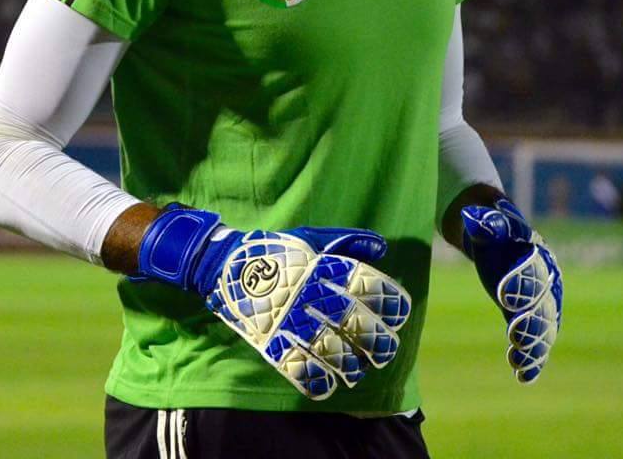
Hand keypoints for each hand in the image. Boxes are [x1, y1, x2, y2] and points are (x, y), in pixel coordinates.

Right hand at [135, 204, 410, 399]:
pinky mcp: (269, 339)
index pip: (363, 284)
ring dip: (351, 363)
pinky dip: (315, 379)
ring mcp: (289, 318)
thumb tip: (381, 244)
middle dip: (375, 338)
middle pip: (352, 321)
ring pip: (330, 349)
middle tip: (386, 349)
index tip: (400, 311)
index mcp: (320, 266)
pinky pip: (296, 365)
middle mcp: (309, 293)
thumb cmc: (274, 249)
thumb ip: (345, 240)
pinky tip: (329, 385)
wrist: (222, 263)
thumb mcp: (310, 236)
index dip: (387, 299)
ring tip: (360, 369)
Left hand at [461, 198, 561, 382]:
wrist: (500, 235)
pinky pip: (536, 340)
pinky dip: (532, 358)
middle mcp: (546, 280)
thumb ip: (484, 223)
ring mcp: (542, 302)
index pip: (531, 269)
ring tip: (517, 361)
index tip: (504, 296)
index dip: (519, 283)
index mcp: (537, 253)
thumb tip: (472, 218)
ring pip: (541, 327)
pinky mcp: (531, 318)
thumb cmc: (493, 227)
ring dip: (532, 345)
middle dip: (529, 320)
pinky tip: (523, 376)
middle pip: (540, 302)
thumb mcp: (487, 220)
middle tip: (516, 335)